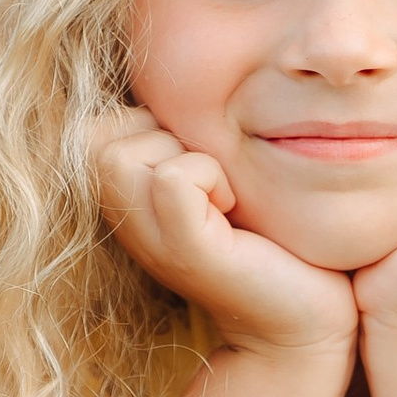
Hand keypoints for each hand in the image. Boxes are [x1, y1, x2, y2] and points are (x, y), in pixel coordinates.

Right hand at [96, 109, 357, 362]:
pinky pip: (174, 178)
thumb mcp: (212, 178)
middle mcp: (125, 222)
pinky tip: (233, 209)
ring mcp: (148, 240)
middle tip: (212, 180)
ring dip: (187, 156)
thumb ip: (181, 137)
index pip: (94, 125)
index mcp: (125, 200)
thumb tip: (169, 76)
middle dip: (160, 136)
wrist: (302, 321)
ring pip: (124, 152)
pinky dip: (210, 177)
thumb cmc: (266, 239)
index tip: (196, 168)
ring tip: (223, 194)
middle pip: (99, 136)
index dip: (147, 126)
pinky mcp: (186, 253)